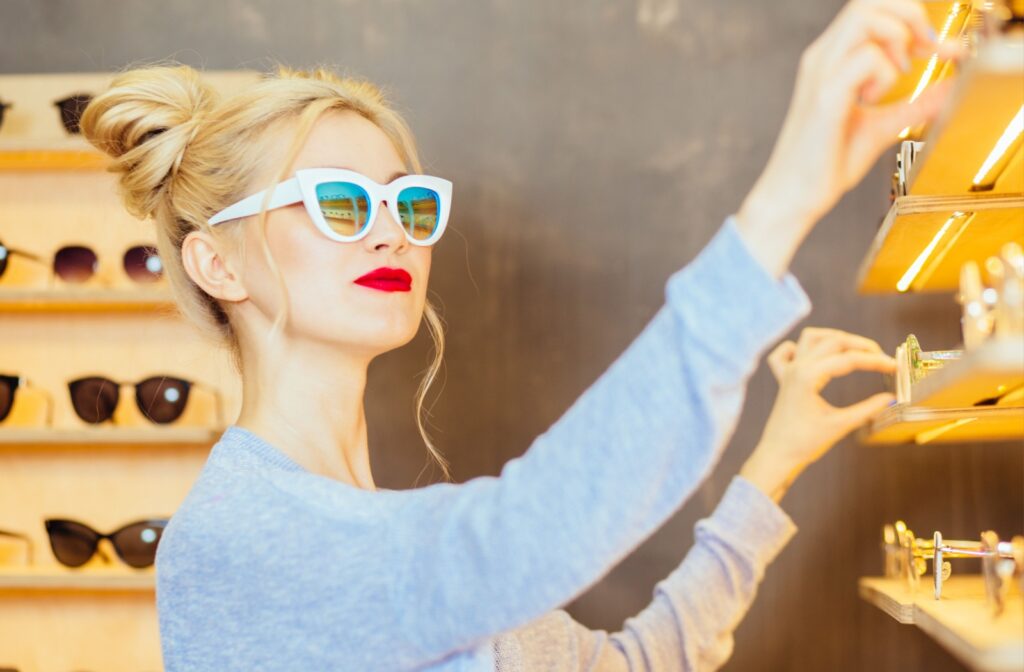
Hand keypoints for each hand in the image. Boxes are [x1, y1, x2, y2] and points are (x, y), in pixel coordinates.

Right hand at [734, 0, 966, 277]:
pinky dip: (884, 73)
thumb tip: (950, 88)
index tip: (942, 47)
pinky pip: (865, 59)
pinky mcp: (825, 97)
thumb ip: (915, 105)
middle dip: (909, 17)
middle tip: (926, 49)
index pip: (873, 11)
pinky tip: (873, 98)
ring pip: (864, 18)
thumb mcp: (881, 126)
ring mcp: (821, 74)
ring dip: (896, 39)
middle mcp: (823, 58)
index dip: (913, 19)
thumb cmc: (824, 164)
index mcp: (833, 60)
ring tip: (898, 74)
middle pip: (868, 3)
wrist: (794, 196)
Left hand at [740, 327, 896, 502]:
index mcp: (808, 376)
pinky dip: (800, 347)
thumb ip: (868, 410)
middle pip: (833, 341)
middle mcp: (796, 367)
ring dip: (834, 338)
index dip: (876, 362)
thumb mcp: (840, 425)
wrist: (777, 456)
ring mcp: (788, 371)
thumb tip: (891, 398)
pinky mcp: (784, 379)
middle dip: (861, 346)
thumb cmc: (805, 443)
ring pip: (811, 338)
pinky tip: (815, 355)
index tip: (896, 367)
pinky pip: (787, 352)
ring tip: (857, 350)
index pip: (849, 359)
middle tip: (883, 359)